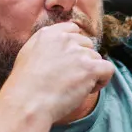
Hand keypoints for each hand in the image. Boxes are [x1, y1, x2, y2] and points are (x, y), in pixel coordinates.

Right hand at [0, 21, 114, 125]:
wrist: (27, 102)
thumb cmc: (24, 86)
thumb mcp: (27, 55)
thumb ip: (45, 45)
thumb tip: (59, 49)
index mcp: (48, 34)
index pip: (73, 30)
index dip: (74, 46)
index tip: (69, 61)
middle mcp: (65, 39)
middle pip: (87, 45)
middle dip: (83, 60)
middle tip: (70, 78)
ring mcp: (79, 53)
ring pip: (97, 58)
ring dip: (90, 73)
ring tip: (76, 87)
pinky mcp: (90, 68)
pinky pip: (108, 69)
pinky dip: (102, 80)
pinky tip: (89, 89)